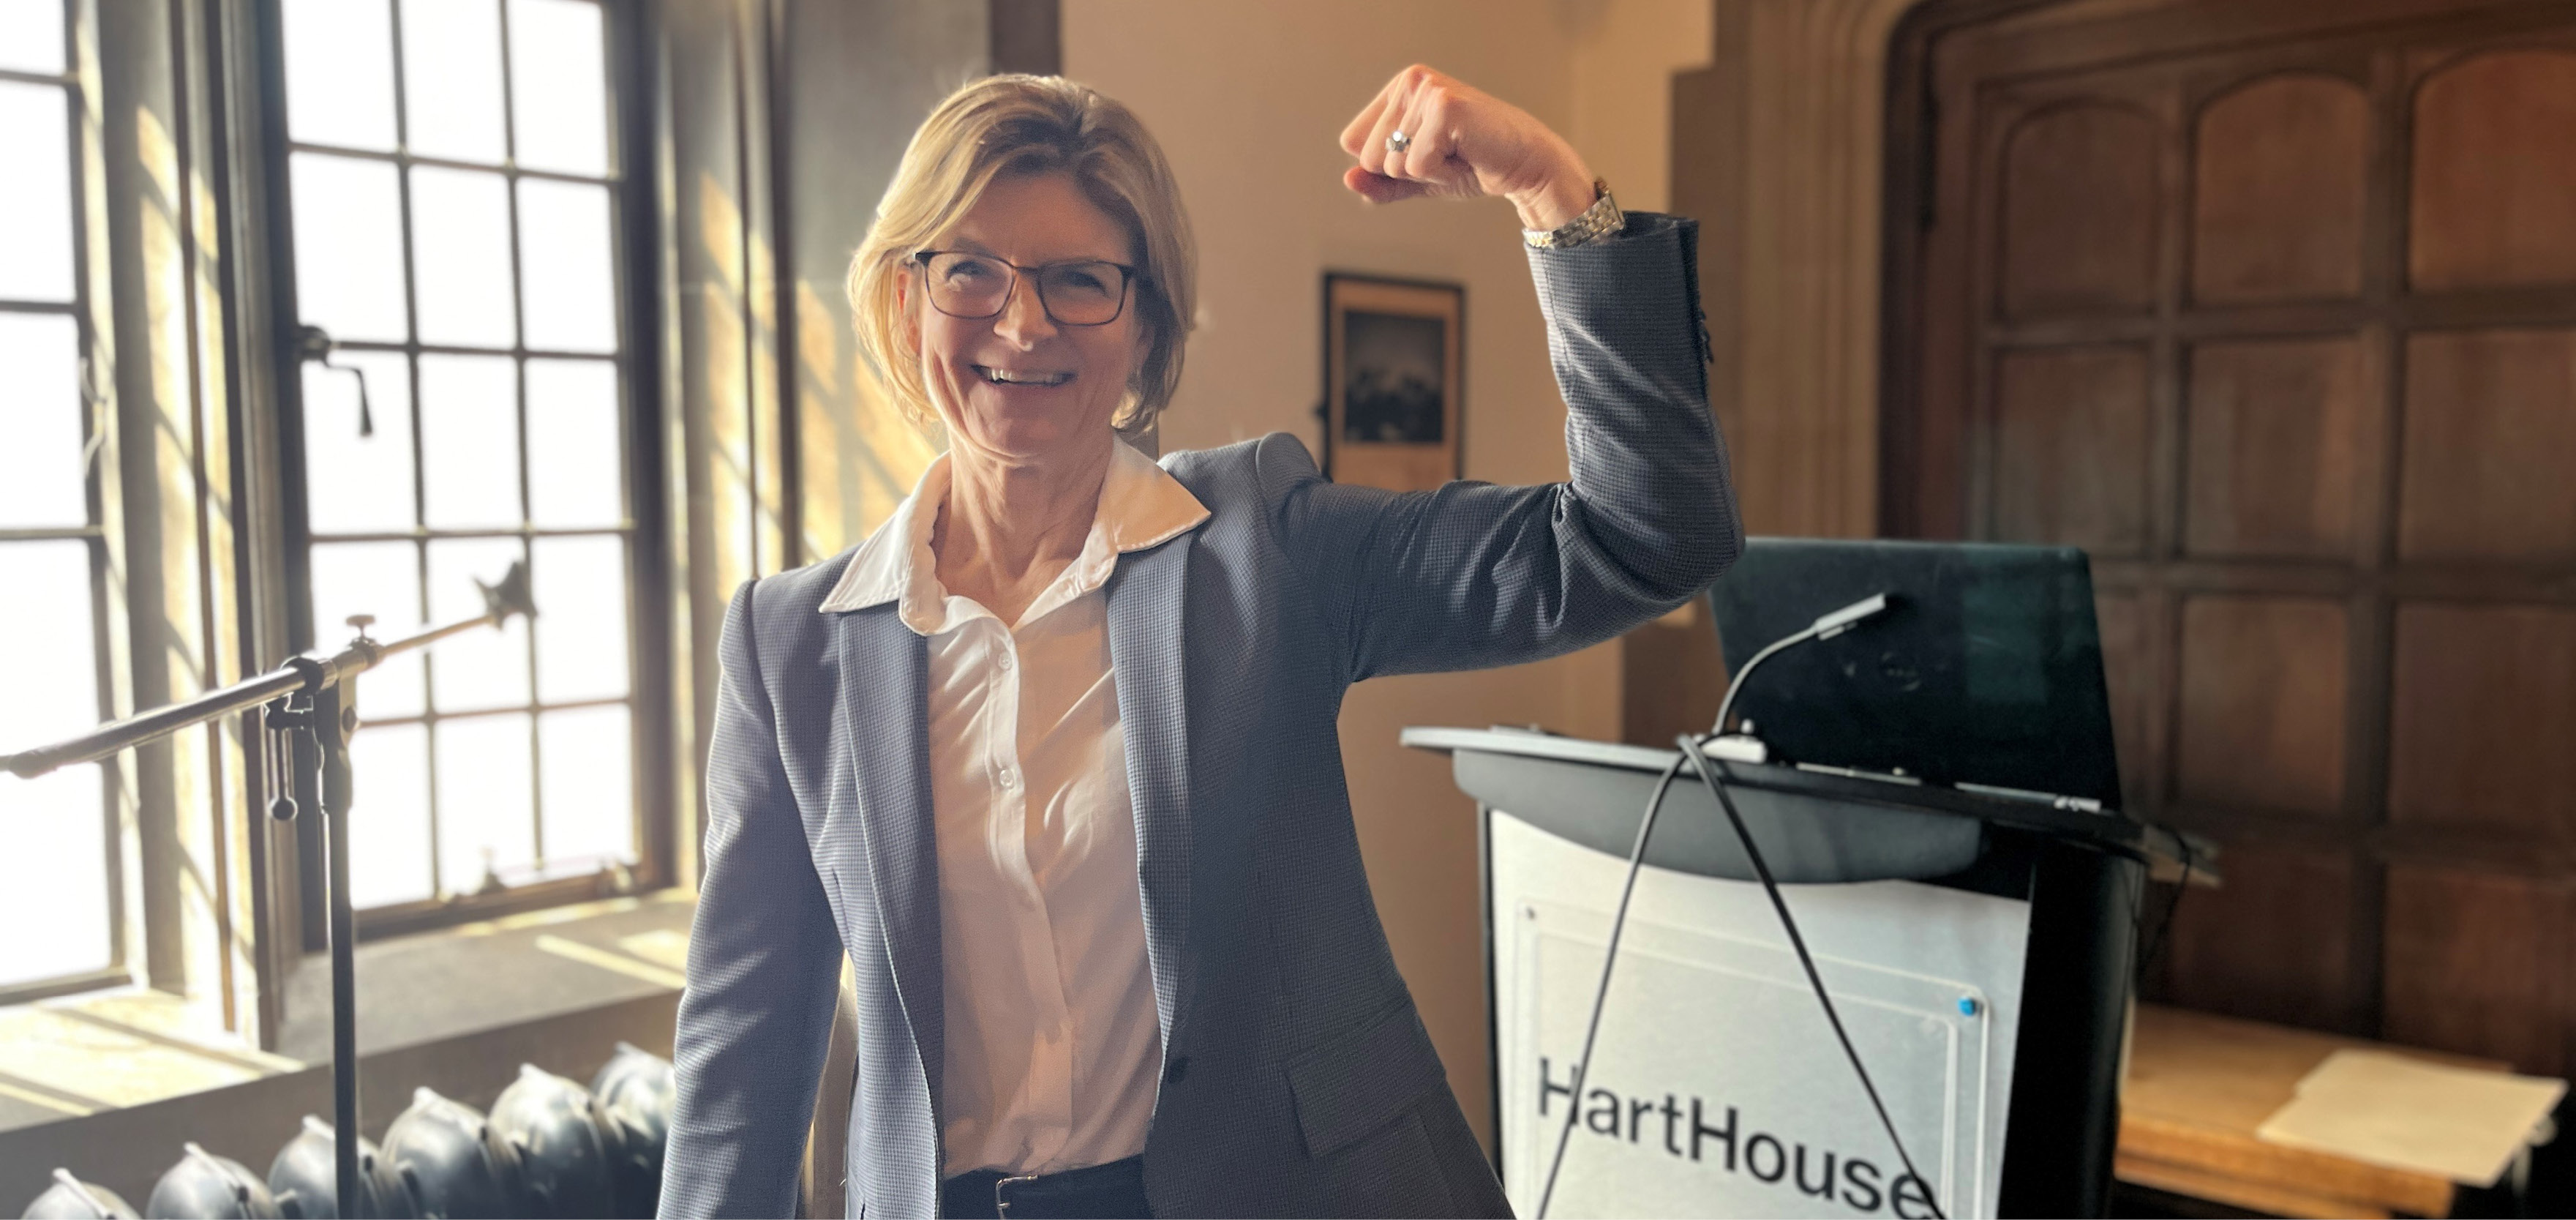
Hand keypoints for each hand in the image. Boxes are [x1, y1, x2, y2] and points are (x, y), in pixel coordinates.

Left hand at [1339, 65, 1596, 230]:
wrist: (1525, 165)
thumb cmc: (1474, 165)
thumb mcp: (1418, 178)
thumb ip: (1380, 183)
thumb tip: (1347, 180)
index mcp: (1398, 90)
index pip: (1353, 142)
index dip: (1388, 165)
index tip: (1427, 154)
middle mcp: (1409, 81)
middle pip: (1369, 155)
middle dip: (1408, 171)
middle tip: (1447, 156)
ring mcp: (1427, 90)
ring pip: (1392, 162)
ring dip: (1428, 173)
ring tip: (1458, 154)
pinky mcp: (1444, 108)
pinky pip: (1416, 165)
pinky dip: (1442, 175)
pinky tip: (1467, 156)